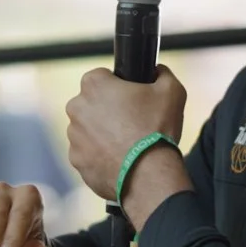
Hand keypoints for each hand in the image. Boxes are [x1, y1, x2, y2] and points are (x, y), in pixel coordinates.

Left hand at [65, 64, 188, 201]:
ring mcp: (73, 136)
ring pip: (88, 129)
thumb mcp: (172, 90)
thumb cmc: (157, 129)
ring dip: (103, 133)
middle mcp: (76, 107)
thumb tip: (157, 71)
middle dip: (107, 110)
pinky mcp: (76, 160)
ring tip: (128, 144)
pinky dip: (100, 155)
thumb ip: (162, 73)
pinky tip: (121, 159)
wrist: (148, 175)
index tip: (132, 99)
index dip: (119, 86)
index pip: (102, 76)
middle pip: (92, 103)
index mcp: (94, 84)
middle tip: (132, 122)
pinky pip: (88, 153)